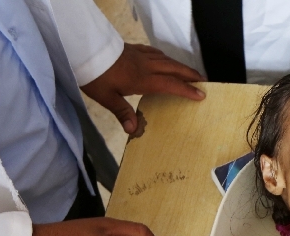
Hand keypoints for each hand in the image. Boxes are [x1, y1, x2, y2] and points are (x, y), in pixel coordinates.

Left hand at [81, 43, 205, 134]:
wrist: (85, 49)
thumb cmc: (95, 75)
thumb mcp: (106, 97)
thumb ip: (122, 112)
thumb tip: (133, 131)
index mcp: (142, 79)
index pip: (170, 84)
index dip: (187, 90)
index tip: (201, 95)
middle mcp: (146, 66)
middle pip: (174, 68)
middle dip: (190, 75)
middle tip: (204, 81)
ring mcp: (140, 56)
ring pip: (166, 59)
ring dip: (181, 66)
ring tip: (190, 72)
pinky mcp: (133, 49)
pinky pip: (155, 52)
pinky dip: (165, 57)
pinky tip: (165, 60)